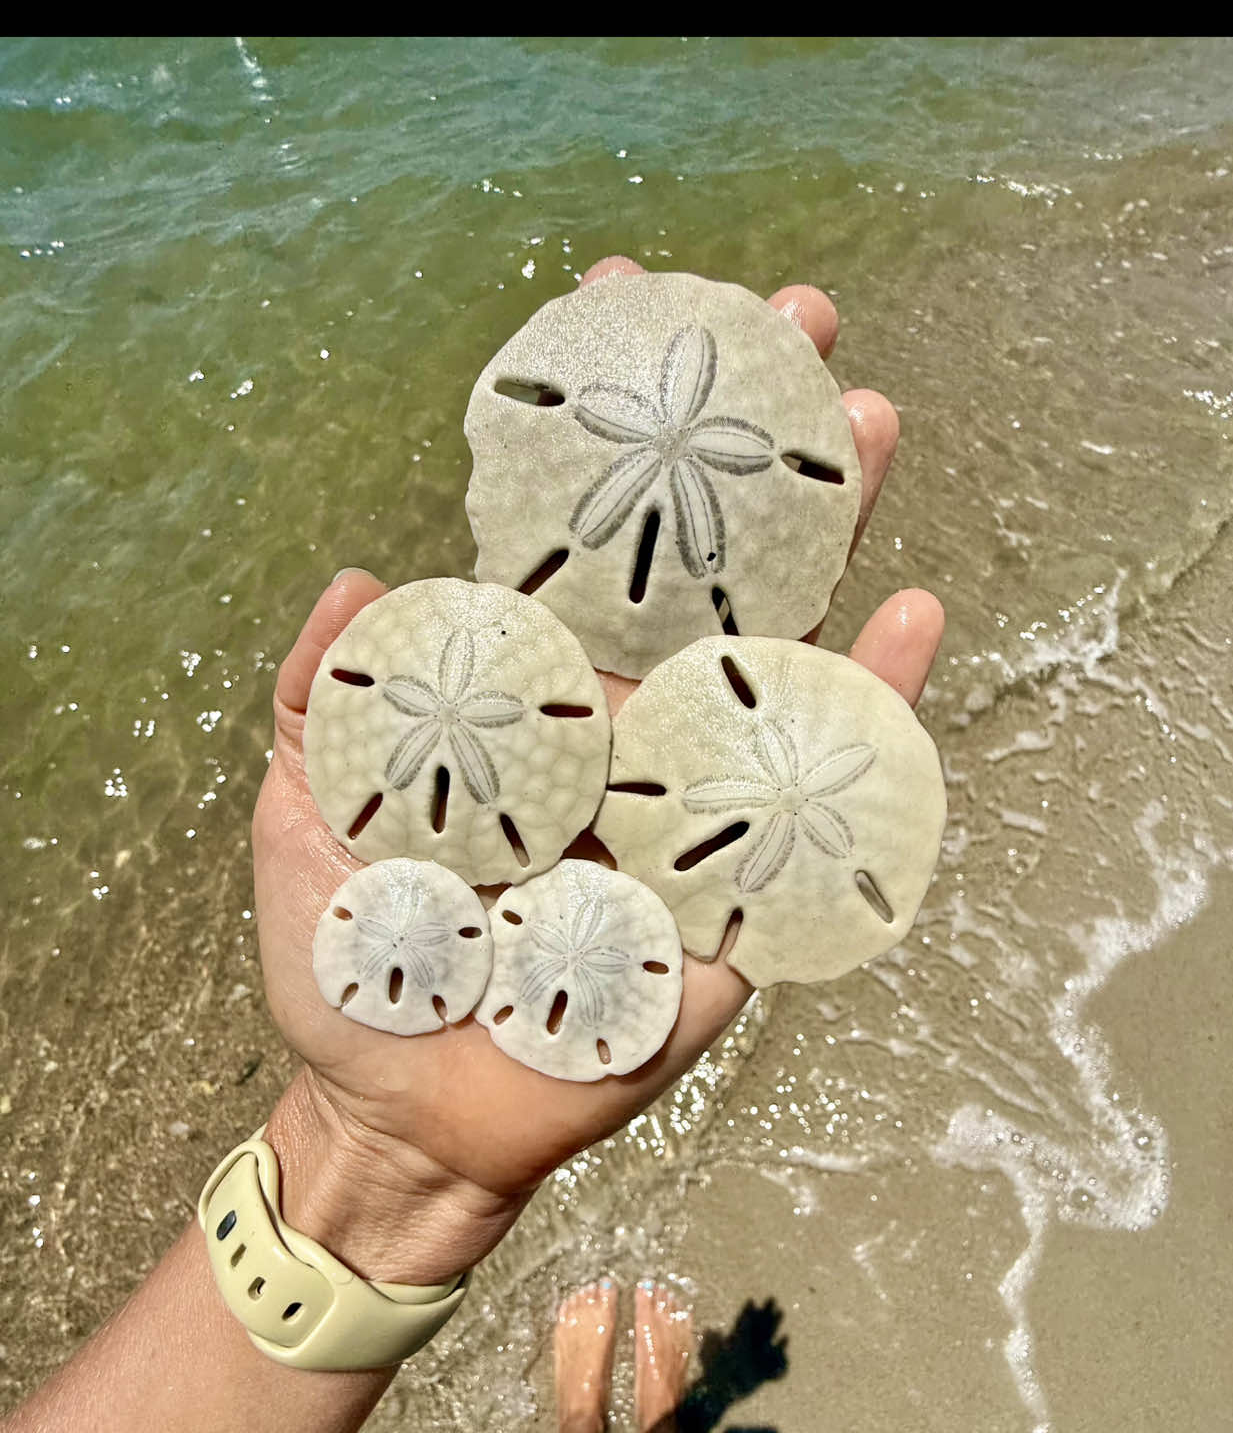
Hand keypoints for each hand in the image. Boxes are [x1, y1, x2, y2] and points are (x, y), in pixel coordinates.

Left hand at [251, 256, 943, 1283]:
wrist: (401, 1119)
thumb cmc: (345, 974)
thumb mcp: (298, 819)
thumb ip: (312, 702)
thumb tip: (363, 576)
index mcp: (526, 709)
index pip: (579, 549)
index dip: (605, 437)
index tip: (633, 312)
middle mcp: (618, 738)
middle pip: (697, 574)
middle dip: (744, 452)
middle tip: (794, 327)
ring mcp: (684, 806)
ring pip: (768, 653)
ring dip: (825, 538)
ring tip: (869, 425)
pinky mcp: (735, 895)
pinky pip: (814, 795)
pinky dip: (868, 712)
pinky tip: (912, 616)